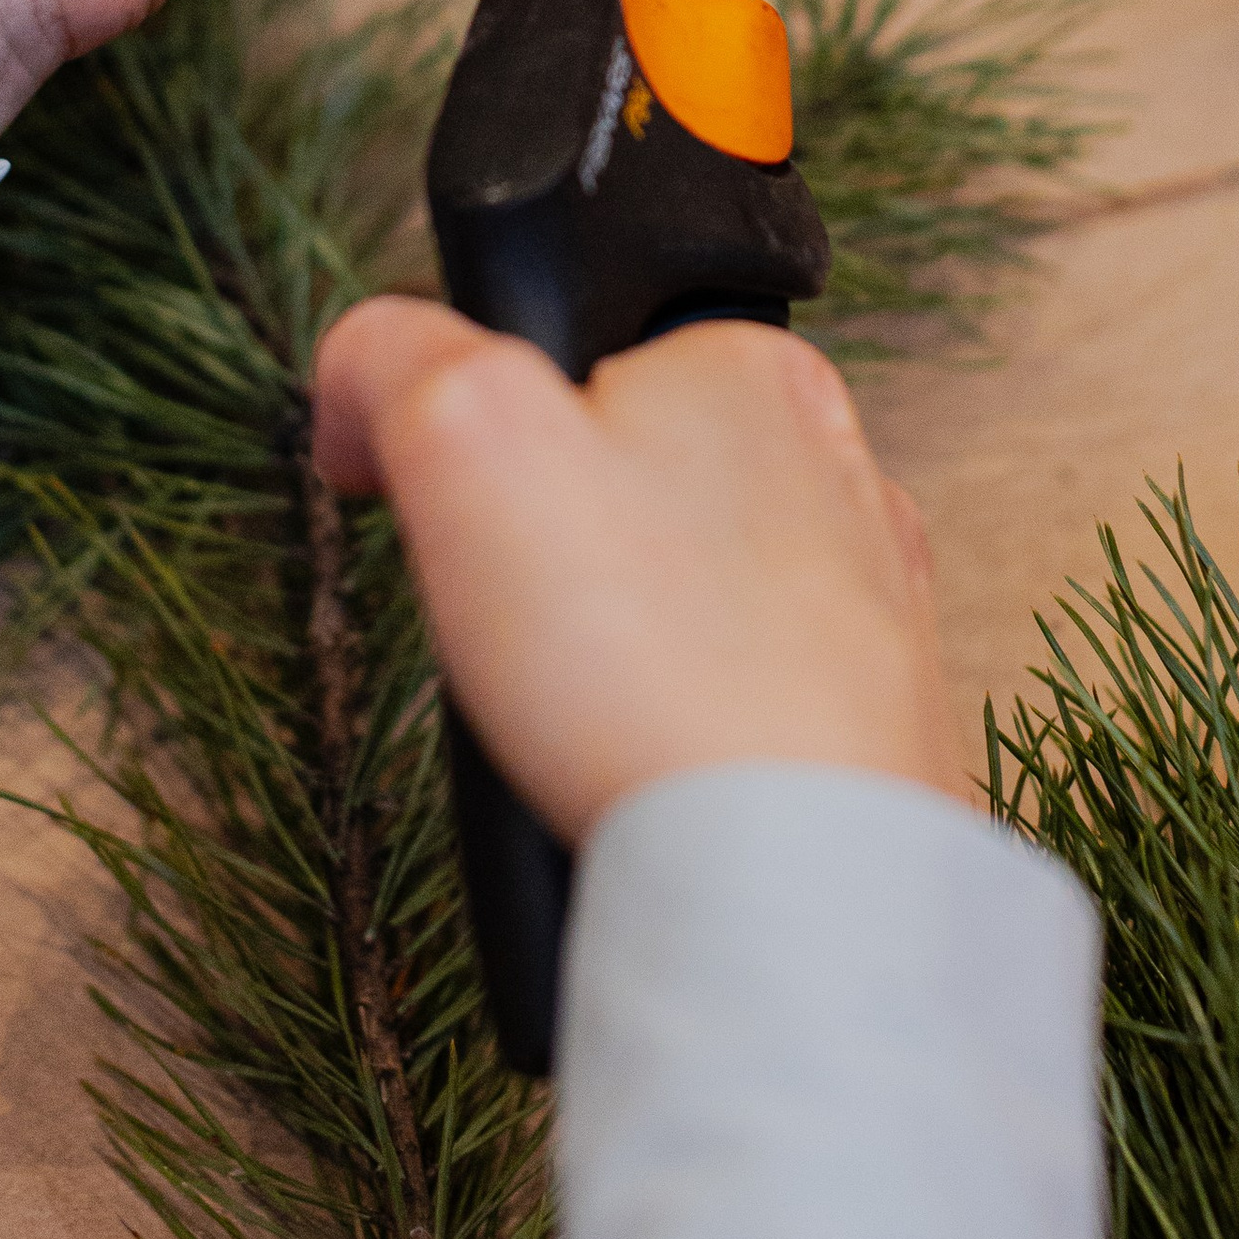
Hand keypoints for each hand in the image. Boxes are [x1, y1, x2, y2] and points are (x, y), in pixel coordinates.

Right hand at [313, 294, 965, 845]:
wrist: (790, 884)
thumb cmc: (651, 661)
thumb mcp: (464, 436)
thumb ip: (394, 356)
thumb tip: (362, 368)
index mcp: (751, 365)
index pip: (568, 354)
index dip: (475, 434)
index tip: (444, 513)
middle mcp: (835, 467)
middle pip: (624, 479)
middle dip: (549, 552)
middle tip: (519, 626)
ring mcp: (869, 600)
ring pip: (681, 594)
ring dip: (614, 650)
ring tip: (583, 714)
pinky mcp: (876, 721)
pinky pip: (739, 701)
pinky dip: (681, 733)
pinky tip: (649, 769)